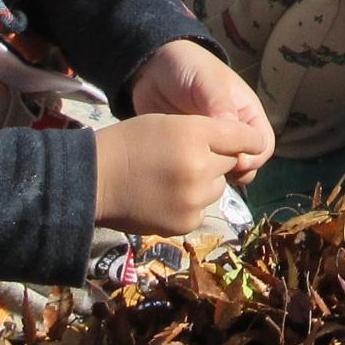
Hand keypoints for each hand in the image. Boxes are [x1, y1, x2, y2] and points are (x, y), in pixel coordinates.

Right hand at [93, 112, 254, 236]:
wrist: (94, 179)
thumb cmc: (129, 143)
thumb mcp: (167, 123)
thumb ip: (204, 133)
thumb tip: (239, 151)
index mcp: (194, 134)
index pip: (243, 138)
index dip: (249, 141)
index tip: (250, 145)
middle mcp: (200, 166)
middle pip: (230, 164)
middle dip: (215, 161)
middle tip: (186, 159)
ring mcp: (194, 198)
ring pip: (217, 188)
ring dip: (204, 183)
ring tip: (172, 179)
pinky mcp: (186, 222)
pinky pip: (202, 210)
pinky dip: (191, 205)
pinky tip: (166, 198)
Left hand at [129, 39, 271, 183]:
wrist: (150, 68)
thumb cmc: (187, 67)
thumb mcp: (208, 80)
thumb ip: (222, 106)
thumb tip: (235, 140)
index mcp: (246, 114)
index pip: (263, 145)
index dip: (253, 156)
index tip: (234, 158)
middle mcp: (232, 133)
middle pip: (248, 164)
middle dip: (235, 171)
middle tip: (213, 169)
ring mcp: (211, 145)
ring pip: (224, 172)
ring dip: (214, 177)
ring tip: (196, 170)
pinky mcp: (190, 152)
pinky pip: (198, 172)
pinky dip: (194, 176)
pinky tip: (181, 171)